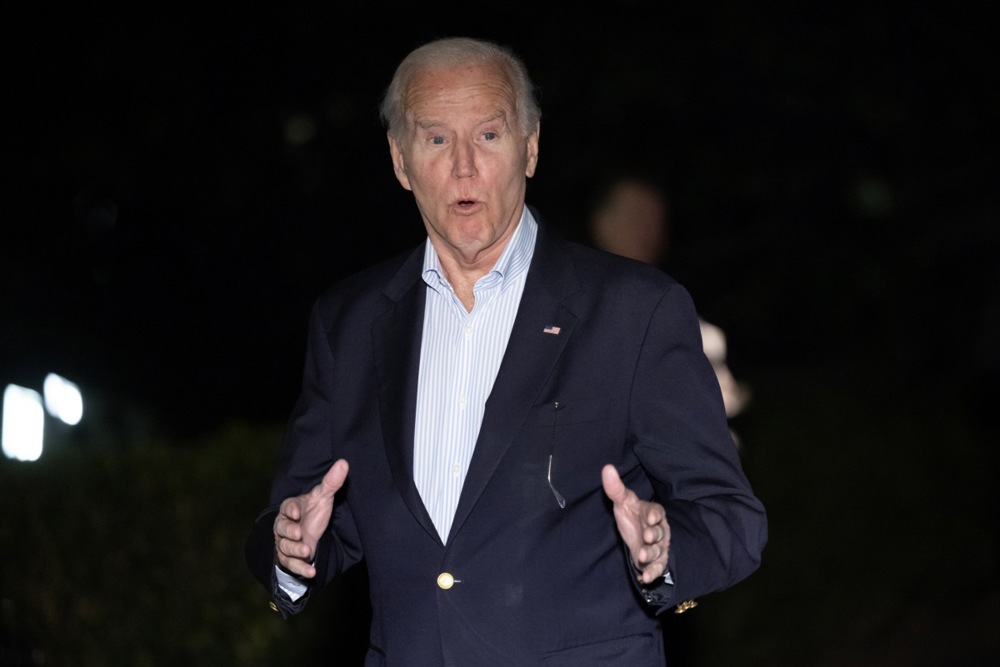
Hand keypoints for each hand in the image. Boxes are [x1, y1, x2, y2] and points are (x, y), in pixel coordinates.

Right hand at [273, 459, 348, 578]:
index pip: (287, 507)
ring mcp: (285, 543)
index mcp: (291, 507)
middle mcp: (284, 526)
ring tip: (307, 552)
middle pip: (282, 528)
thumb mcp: (323, 497)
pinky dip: (301, 569)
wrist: (308, 533)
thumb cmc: (313, 512)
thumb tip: (344, 463)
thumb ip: (331, 482)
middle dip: (289, 532)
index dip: (290, 510)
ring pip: (285, 547)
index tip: (297, 512)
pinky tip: (311, 573)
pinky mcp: (289, 558)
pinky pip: (291, 565)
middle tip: (299, 533)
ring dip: (295, 551)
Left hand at [602, 464, 669, 583]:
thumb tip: (607, 468)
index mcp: (652, 512)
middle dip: (653, 535)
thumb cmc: (632, 516)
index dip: (653, 515)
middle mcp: (658, 529)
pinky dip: (653, 572)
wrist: (637, 536)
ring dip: (651, 554)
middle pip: (659, 532)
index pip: (657, 511)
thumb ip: (615, 488)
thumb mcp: (622, 502)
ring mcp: (659, 546)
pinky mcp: (656, 561)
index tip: (648, 518)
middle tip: (646, 537)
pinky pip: (658, 567)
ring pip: (658, 550)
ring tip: (641, 556)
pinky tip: (645, 578)